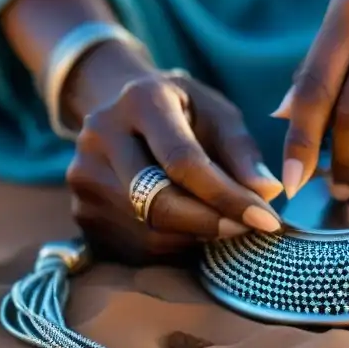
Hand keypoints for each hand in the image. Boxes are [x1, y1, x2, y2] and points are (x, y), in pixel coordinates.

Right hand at [66, 66, 283, 263]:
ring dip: (195, 237)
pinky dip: (172, 246)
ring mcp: (83, 176)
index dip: (226, 195)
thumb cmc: (184, 113)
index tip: (266, 218)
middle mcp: (100, 135)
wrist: (122, 112)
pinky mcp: (81, 211)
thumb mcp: (218, 114)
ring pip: (149, 231)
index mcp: (140, 100)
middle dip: (212, 222)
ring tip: (224, 225)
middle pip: (159, 201)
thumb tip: (268, 193)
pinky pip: (134, 247)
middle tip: (250, 231)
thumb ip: (242, 152)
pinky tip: (191, 229)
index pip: (183, 161)